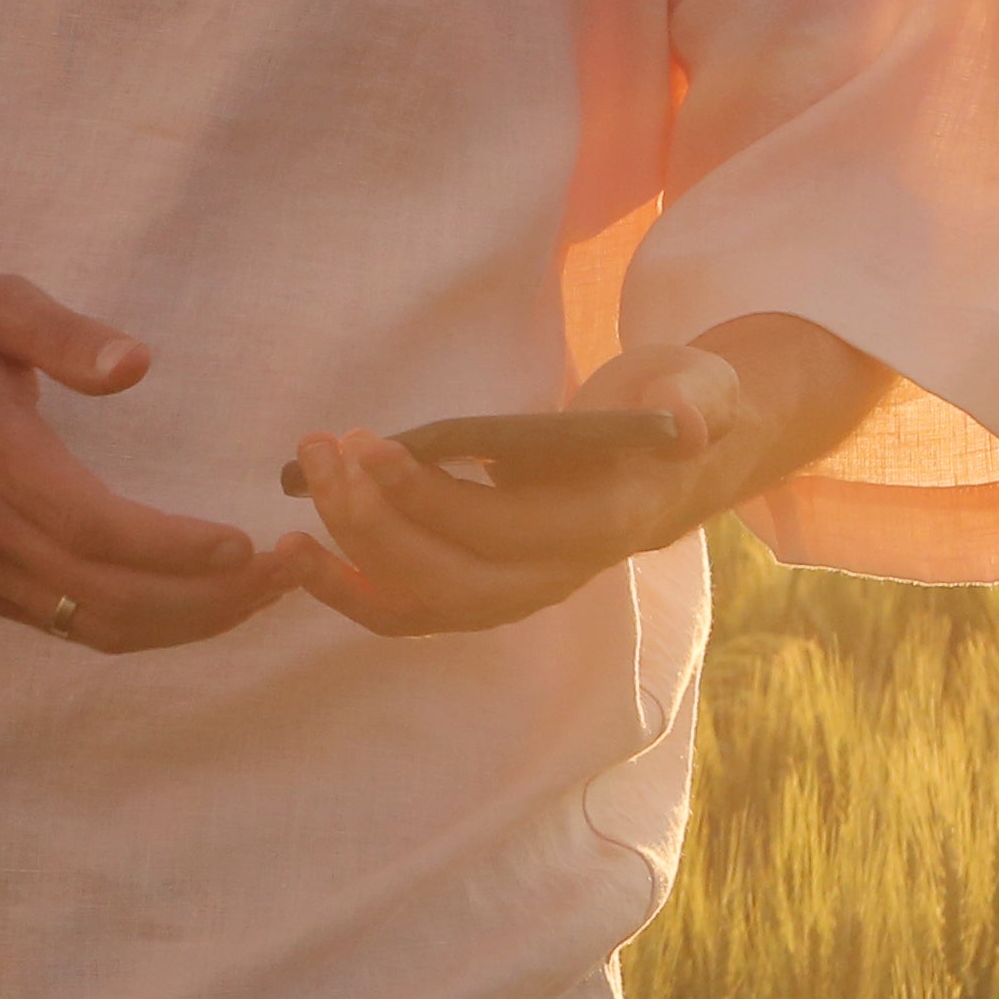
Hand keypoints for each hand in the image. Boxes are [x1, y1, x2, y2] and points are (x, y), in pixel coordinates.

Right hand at [0, 274, 295, 652]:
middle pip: (114, 601)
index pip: (99, 531)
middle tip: (290, 571)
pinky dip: (144, 628)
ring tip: (262, 593)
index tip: (247, 544)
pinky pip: (72, 628)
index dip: (178, 551)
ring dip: (188, 624)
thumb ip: (62, 333)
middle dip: (212, 600)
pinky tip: (197, 604)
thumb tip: (137, 364)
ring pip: (98, 628)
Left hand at [280, 317, 886, 636]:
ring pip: (416, 599)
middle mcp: (553, 576)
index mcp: (601, 526)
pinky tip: (296, 552)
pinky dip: (346, 590)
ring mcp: (511, 593)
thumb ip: (697, 402)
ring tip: (304, 476)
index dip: (431, 497)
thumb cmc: (673, 407)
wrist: (666, 462)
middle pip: (447, 578)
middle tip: (321, 450)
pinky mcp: (477, 590)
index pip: (504, 529)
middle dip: (371, 521)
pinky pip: (402, 611)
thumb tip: (684, 423)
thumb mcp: (702, 387)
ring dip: (346, 550)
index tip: (369, 445)